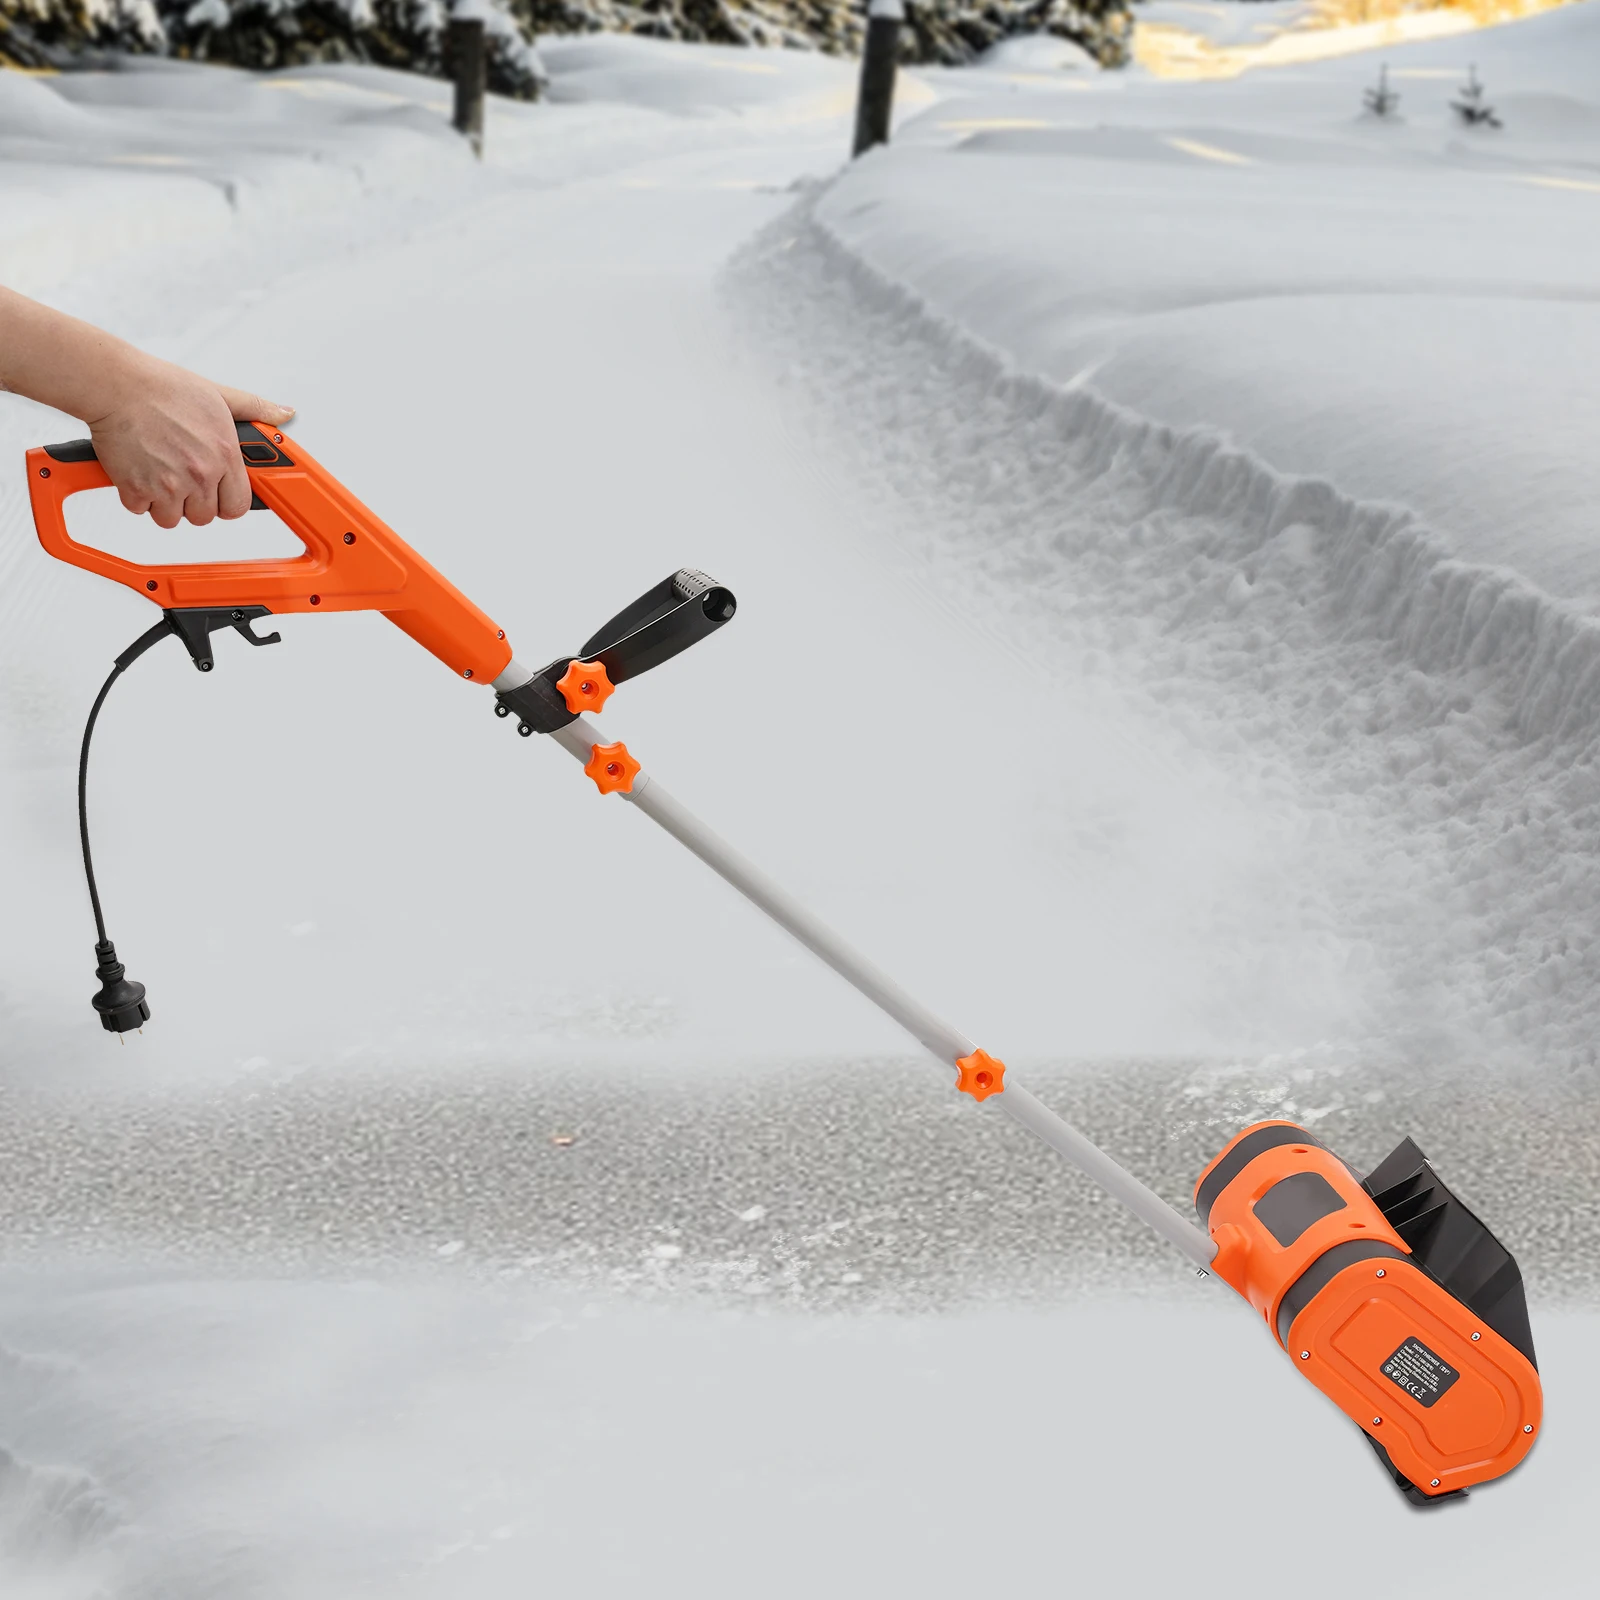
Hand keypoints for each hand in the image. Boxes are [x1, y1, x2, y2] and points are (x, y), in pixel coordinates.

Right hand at [89, 355, 294, 528]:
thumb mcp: (218, 395)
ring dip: (164, 503)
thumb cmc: (162, 387)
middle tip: (181, 477)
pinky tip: (137, 470)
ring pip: (171, 518)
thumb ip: (254, 409)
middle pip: (204, 516)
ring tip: (158, 472)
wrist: (115, 384)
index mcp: (223, 456)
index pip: (237, 506)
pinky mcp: (136, 489)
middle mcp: (199, 475)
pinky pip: (140, 510)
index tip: (217, 493)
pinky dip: (136, 496)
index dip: (226, 501)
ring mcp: (168, 485)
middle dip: (193, 502)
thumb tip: (284, 414)